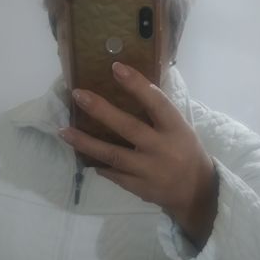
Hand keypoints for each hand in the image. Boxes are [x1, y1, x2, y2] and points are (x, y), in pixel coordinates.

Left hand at [58, 61, 218, 249]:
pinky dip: (97, 163)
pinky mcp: (138, 187)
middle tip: (78, 94)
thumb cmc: (185, 151)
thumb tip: (129, 86)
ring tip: (63, 131)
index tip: (116, 67)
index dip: (136, 84)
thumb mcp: (181, 129)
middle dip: (101, 110)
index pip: (156, 102)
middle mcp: (161, 148)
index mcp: (175, 129)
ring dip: (85, 142)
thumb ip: (159, 113)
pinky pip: (112, 173)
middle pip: (128, 127)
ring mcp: (148, 170)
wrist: (196, 192)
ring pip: (112, 154)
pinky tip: (81, 154)